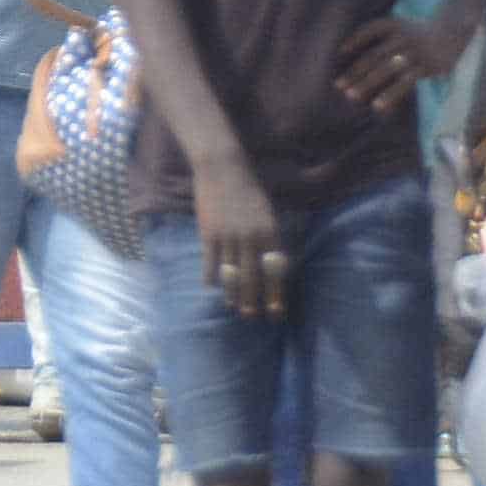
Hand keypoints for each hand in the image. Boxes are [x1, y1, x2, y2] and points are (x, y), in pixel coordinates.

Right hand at [191, 151, 286, 320]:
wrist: (223, 167)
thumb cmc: (248, 189)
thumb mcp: (266, 212)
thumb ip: (269, 238)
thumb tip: (273, 264)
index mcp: (270, 232)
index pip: (274, 271)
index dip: (275, 294)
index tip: (277, 313)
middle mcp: (251, 237)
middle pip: (253, 277)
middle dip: (253, 300)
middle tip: (252, 317)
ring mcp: (228, 236)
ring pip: (231, 274)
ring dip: (233, 294)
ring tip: (234, 307)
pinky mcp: (209, 234)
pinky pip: (210, 263)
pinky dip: (211, 277)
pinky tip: (211, 287)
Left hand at [331, 14, 460, 112]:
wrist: (454, 32)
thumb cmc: (419, 34)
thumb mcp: (401, 29)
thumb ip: (382, 41)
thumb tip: (352, 60)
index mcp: (395, 24)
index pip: (371, 29)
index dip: (355, 39)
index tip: (339, 52)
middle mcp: (404, 36)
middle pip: (375, 55)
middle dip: (356, 71)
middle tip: (339, 86)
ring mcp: (416, 51)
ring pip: (388, 69)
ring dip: (368, 83)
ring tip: (351, 96)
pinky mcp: (428, 66)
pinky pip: (406, 82)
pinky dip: (391, 94)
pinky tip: (379, 105)